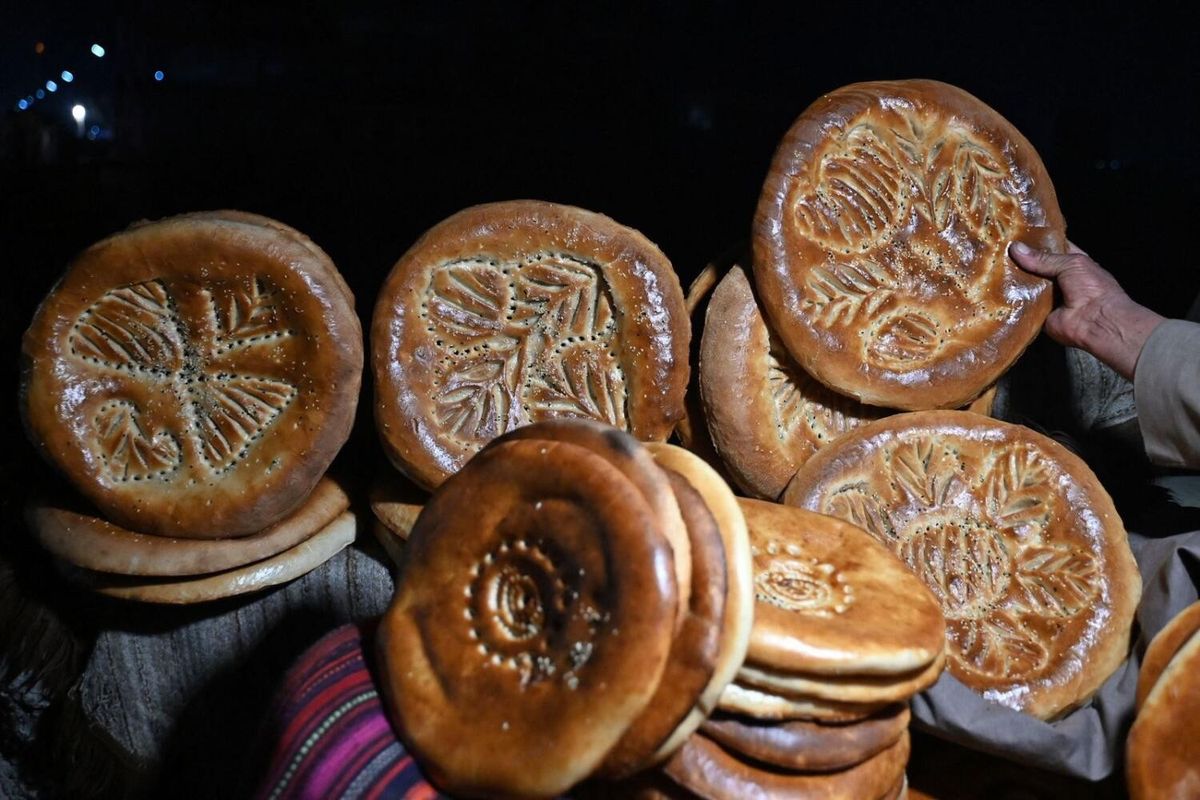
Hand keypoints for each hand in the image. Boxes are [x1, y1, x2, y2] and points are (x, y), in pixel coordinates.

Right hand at [1008, 240, 1163, 379]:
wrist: (1097, 322)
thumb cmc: (1093, 288)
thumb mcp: (1071, 263)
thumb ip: (1043, 258)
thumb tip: (1015, 248)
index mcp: (1073, 263)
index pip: (1053, 248)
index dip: (1037, 241)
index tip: (1017, 234)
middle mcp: (1060, 280)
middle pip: (1036, 267)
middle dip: (1021, 260)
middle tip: (1000, 248)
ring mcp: (1048, 298)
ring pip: (1026, 285)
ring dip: (1014, 279)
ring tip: (993, 265)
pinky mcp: (1038, 314)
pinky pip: (1021, 305)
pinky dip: (1012, 299)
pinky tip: (995, 288)